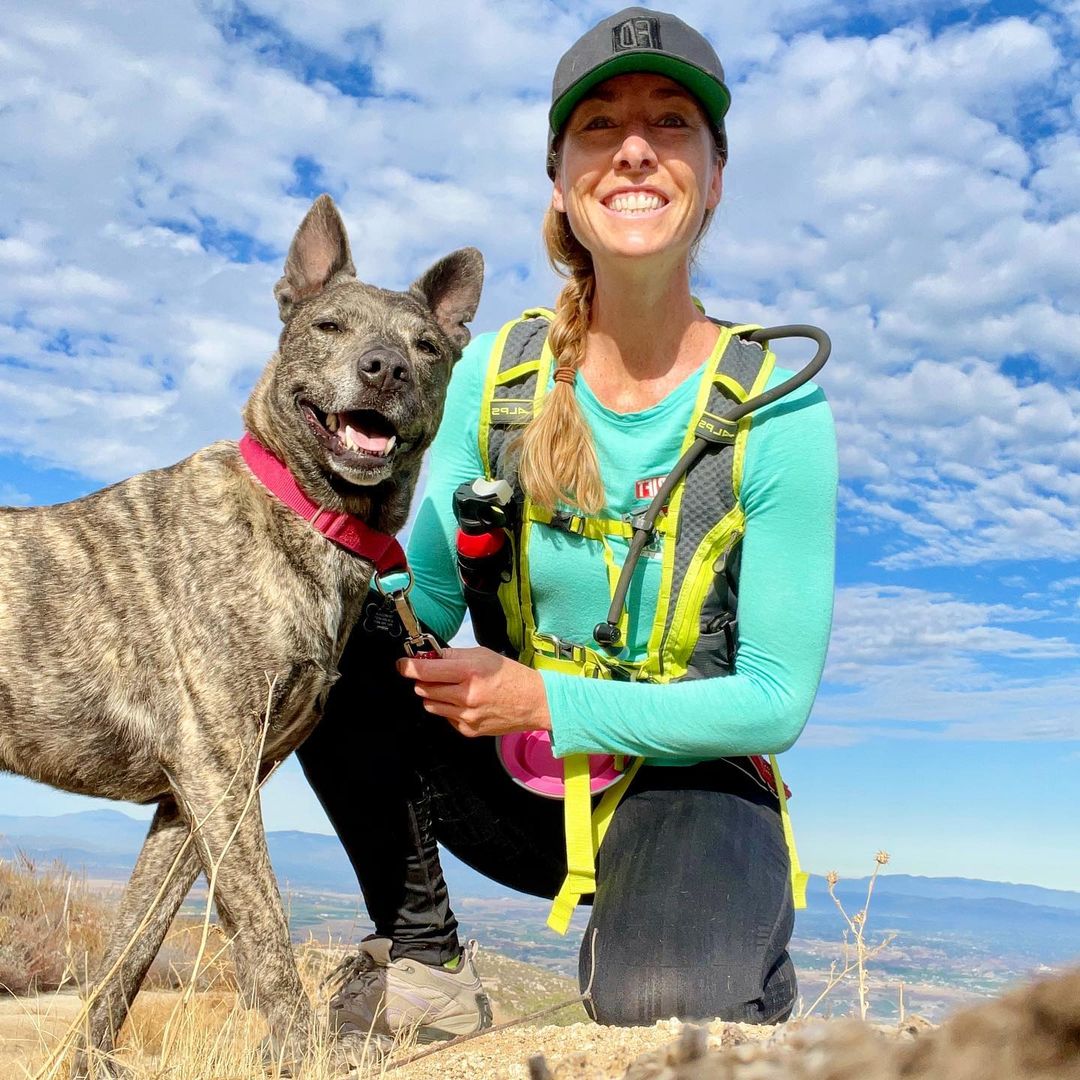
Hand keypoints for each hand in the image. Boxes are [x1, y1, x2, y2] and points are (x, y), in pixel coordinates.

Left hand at [395, 646, 551, 737]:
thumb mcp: (482, 655)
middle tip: (435, 674)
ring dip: (434, 695)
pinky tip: (465, 702)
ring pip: (430, 705)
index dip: (408, 667)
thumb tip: (428, 656)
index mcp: (469, 672)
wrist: (534, 701)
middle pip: (424, 689)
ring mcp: (466, 716)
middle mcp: (466, 695)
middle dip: (424, 680)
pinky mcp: (468, 730)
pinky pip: (445, 717)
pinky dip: (449, 708)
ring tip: (452, 688)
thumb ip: (453, 656)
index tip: (402, 665)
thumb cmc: (511, 676)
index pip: (426, 670)